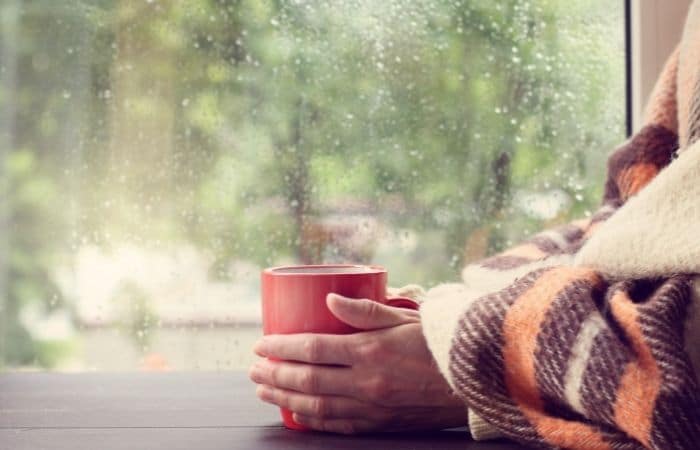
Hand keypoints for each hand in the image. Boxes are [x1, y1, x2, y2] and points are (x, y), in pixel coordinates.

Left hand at [249, 293, 465, 433]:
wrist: (473, 382)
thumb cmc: (438, 343)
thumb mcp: (404, 317)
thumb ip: (364, 310)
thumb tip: (327, 300)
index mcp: (370, 351)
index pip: (312, 349)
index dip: (281, 347)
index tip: (261, 344)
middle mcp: (366, 382)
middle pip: (307, 379)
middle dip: (274, 374)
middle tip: (253, 369)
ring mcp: (371, 407)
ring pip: (315, 406)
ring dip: (284, 398)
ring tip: (263, 390)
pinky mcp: (379, 424)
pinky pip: (337, 426)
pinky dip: (312, 420)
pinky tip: (295, 413)